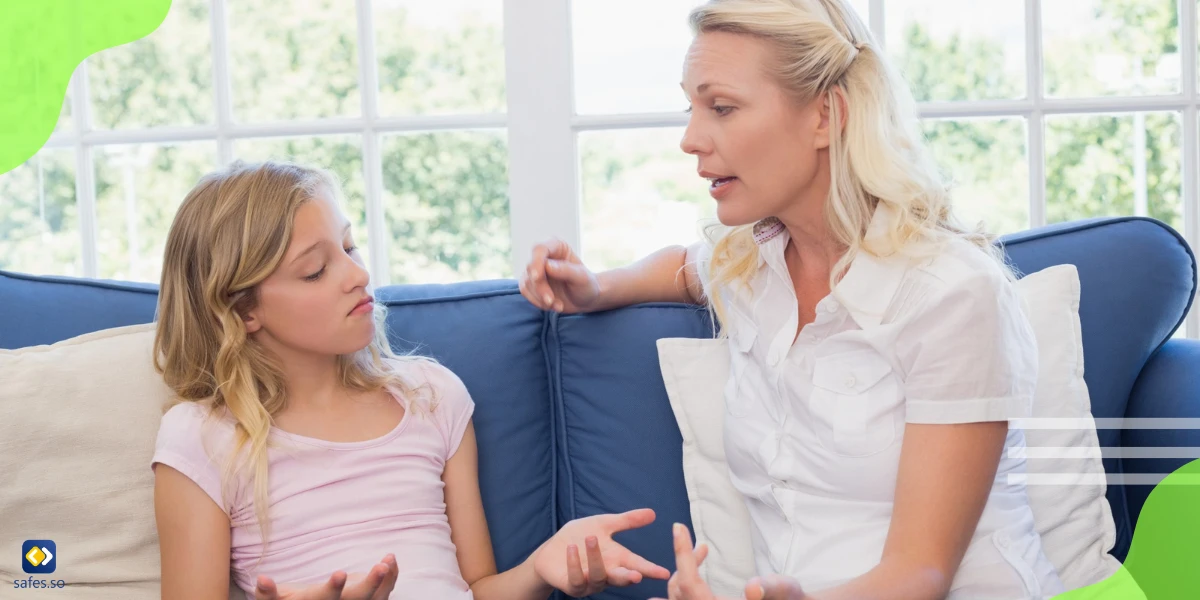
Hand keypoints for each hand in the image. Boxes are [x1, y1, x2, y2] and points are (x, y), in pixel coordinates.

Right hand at [254, 554, 397, 599]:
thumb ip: (267, 594)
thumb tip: (262, 579)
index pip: (326, 598)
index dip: (333, 588)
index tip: (341, 573)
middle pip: (358, 599)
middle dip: (370, 584)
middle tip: (380, 567)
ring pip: (376, 598)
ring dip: (385, 580)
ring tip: (388, 560)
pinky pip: (385, 593)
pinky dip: (391, 578)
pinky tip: (392, 561)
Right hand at [519, 238, 601, 312]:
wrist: (585, 300)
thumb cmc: (587, 285)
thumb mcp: (582, 278)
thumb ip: (566, 270)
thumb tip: (547, 266)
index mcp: (557, 246)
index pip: (539, 249)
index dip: (536, 262)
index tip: (537, 278)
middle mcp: (544, 255)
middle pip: (531, 267)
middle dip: (540, 287)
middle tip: (551, 301)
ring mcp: (536, 270)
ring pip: (526, 282)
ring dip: (540, 297)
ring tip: (558, 306)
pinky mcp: (531, 283)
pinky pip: (526, 292)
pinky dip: (538, 302)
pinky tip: (553, 306)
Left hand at [534, 508, 670, 595]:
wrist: (552, 550)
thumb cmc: (580, 537)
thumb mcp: (604, 524)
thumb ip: (627, 521)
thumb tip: (653, 513)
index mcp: (617, 559)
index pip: (637, 565)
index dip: (651, 570)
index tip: (665, 573)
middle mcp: (607, 573)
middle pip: (621, 578)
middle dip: (628, 578)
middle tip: (636, 576)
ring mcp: (590, 582)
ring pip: (598, 576)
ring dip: (596, 558)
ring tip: (592, 538)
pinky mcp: (572, 585)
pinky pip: (576, 578)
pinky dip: (574, 564)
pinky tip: (572, 549)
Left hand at [654, 524, 805, 599]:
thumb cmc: (789, 598)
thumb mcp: (784, 590)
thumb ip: (769, 588)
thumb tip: (752, 588)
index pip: (688, 583)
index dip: (682, 554)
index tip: (678, 526)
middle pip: (679, 590)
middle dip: (685, 563)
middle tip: (702, 546)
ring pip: (678, 596)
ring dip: (684, 571)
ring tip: (701, 552)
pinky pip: (683, 599)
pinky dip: (685, 584)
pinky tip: (696, 571)